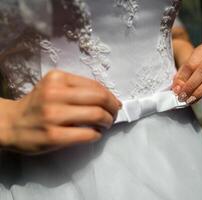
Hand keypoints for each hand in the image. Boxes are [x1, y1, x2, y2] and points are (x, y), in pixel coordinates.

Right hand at [1, 70, 121, 154]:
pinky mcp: (53, 136)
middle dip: (113, 108)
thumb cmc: (38, 104)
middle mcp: (55, 94)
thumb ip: (78, 88)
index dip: (111, 96)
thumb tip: (109, 98)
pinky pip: (87, 134)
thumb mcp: (54, 87)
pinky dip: (97, 134)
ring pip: (96, 115)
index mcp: (58, 78)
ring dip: (108, 121)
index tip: (115, 103)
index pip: (95, 85)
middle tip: (114, 115)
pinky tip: (95, 134)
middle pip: (99, 98)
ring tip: (106, 124)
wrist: (10, 124)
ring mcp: (53, 115)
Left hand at [172, 43, 201, 103]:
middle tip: (183, 96)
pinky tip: (201, 97)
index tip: (177, 89)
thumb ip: (180, 78)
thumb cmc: (191, 68)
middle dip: (192, 86)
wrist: (201, 66)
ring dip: (200, 91)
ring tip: (190, 99)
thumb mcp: (182, 70)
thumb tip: (178, 89)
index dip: (184, 78)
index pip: (192, 64)